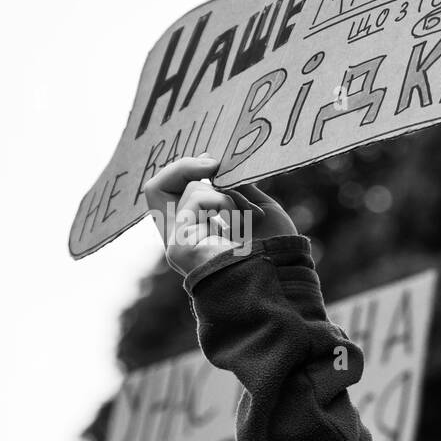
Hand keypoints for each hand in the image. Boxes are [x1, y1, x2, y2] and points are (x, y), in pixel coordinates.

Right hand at [143, 154, 296, 275]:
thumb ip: (234, 188)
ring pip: (187, 191)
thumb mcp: (256, 210)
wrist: (285, 279)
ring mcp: (177, 244)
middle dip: (182, 167)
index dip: (185, 171)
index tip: (213, 161)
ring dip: (226, 194)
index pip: (169, 193)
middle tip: (212, 164)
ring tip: (249, 217)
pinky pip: (196, 199)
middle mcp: (182, 239)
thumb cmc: (278, 252)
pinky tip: (240, 224)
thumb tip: (217, 168)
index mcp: (198, 232)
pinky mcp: (179, 245)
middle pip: (154, 189)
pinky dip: (224, 202)